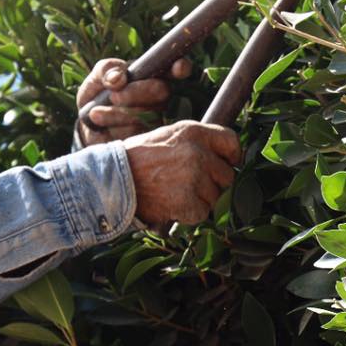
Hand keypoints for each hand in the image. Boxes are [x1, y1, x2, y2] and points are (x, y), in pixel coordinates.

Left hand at [75, 57, 191, 145]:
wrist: (88, 131)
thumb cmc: (97, 99)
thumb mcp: (96, 80)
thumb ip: (106, 70)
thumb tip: (119, 77)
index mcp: (153, 76)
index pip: (176, 69)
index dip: (180, 68)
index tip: (178, 68)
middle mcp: (161, 98)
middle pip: (161, 91)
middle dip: (136, 92)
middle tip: (114, 96)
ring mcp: (159, 120)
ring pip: (148, 113)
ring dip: (119, 112)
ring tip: (95, 112)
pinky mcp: (150, 140)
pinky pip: (138, 132)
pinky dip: (115, 124)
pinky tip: (99, 121)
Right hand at [122, 121, 241, 227]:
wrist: (113, 179)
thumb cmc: (139, 158)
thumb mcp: (169, 136)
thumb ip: (197, 142)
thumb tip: (225, 158)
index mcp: (194, 132)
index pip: (232, 142)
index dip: (232, 156)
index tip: (227, 164)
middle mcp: (198, 152)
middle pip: (227, 174)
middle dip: (213, 183)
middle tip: (190, 184)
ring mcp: (194, 178)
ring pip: (216, 196)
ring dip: (200, 200)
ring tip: (175, 192)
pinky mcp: (188, 201)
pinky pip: (203, 213)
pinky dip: (189, 214)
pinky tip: (172, 205)